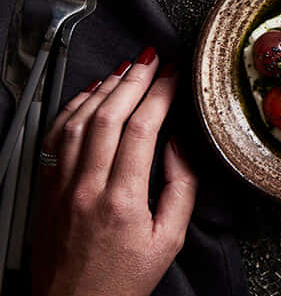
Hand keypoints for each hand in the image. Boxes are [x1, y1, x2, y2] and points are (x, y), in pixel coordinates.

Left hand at [33, 49, 197, 295]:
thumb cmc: (123, 280)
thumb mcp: (170, 240)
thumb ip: (182, 188)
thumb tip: (180, 145)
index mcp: (122, 202)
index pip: (141, 130)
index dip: (160, 94)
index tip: (174, 76)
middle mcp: (86, 190)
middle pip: (107, 117)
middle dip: (133, 81)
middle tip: (152, 58)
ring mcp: (60, 189)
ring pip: (77, 123)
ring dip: (103, 89)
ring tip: (125, 69)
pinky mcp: (46, 192)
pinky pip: (55, 139)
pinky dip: (72, 110)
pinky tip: (89, 95)